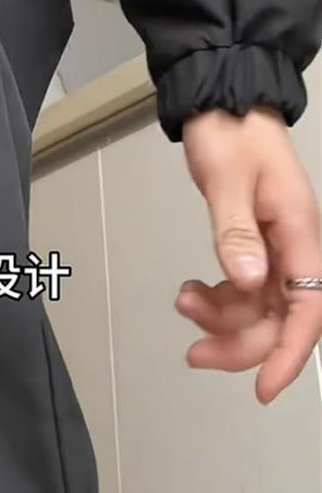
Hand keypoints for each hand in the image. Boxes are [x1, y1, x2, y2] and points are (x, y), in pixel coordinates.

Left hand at [178, 106, 320, 403]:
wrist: (222, 104)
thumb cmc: (229, 135)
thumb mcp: (227, 181)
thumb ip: (236, 233)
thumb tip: (248, 282)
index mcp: (299, 233)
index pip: (308, 308)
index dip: (290, 352)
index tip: (264, 387)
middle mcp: (293, 248)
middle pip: (280, 318)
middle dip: (240, 342)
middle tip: (193, 353)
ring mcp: (275, 248)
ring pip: (258, 307)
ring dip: (222, 319)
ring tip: (183, 303)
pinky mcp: (253, 244)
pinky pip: (243, 288)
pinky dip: (217, 299)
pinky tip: (190, 291)